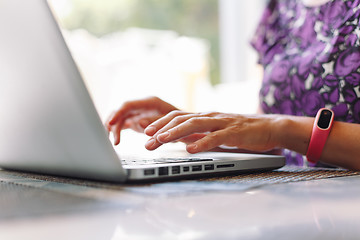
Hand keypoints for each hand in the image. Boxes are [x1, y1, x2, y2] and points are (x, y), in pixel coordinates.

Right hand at [106, 97, 177, 144]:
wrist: (188, 125)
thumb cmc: (182, 122)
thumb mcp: (171, 122)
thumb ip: (155, 122)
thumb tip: (138, 122)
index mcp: (150, 102)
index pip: (128, 105)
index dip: (118, 113)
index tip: (111, 123)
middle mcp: (142, 105)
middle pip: (121, 111)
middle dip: (113, 122)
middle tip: (108, 136)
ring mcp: (139, 112)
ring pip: (121, 117)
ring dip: (114, 128)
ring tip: (113, 141)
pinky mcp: (137, 120)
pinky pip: (124, 123)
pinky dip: (118, 131)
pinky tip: (116, 140)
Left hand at [144, 111, 279, 152]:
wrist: (270, 127)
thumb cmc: (243, 131)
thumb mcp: (217, 131)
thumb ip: (200, 134)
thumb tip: (181, 140)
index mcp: (205, 116)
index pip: (178, 116)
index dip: (161, 123)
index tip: (146, 132)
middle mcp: (210, 117)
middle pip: (181, 119)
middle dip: (162, 128)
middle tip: (146, 138)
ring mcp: (222, 123)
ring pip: (194, 124)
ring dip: (176, 132)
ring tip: (162, 140)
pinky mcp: (234, 133)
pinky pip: (215, 138)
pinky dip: (201, 143)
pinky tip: (190, 149)